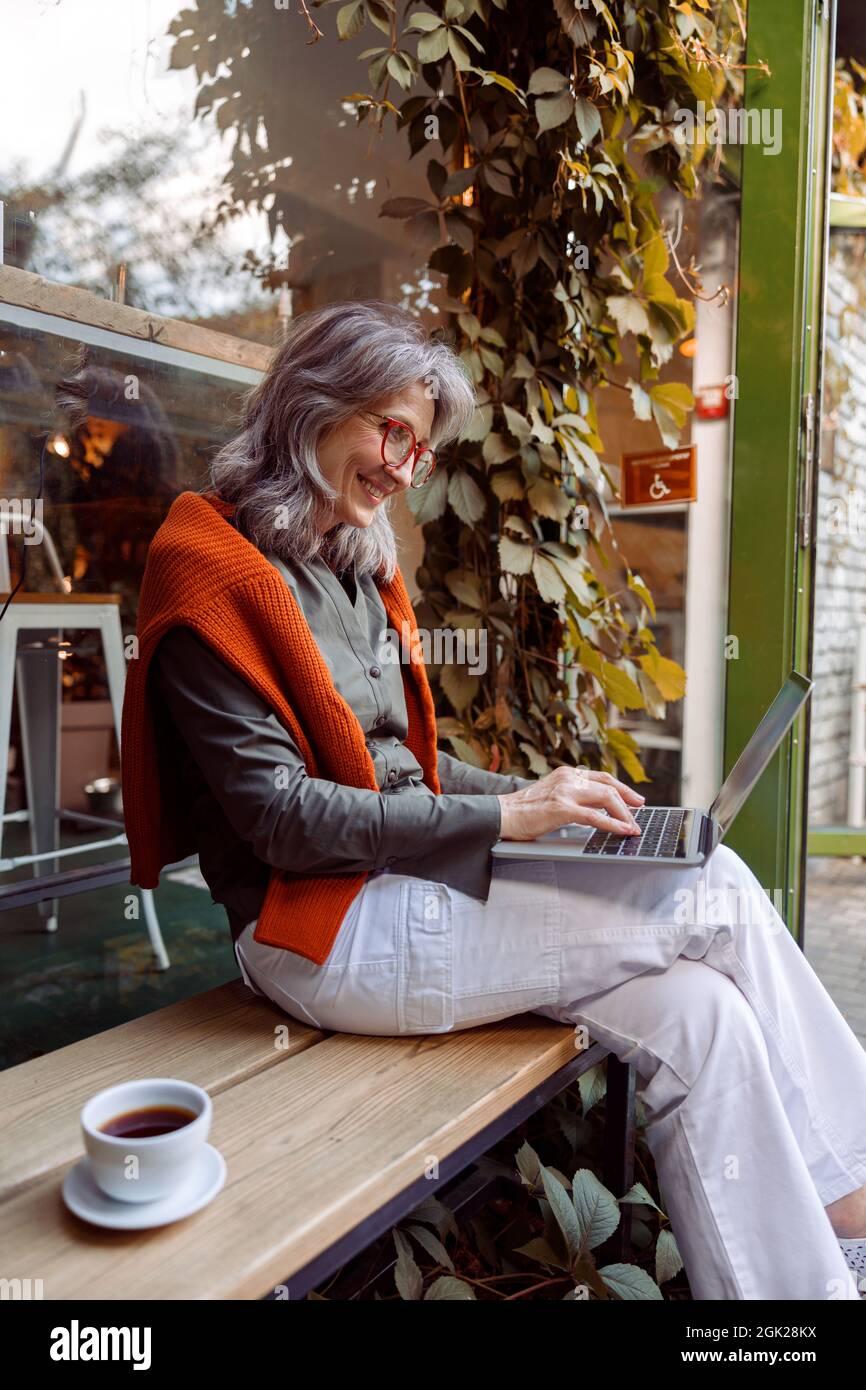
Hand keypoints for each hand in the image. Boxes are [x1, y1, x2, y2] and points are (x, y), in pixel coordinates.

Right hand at [496, 767, 644, 841]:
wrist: (502, 814)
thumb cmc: (524, 810)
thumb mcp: (552, 795)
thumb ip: (571, 796)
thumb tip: (595, 809)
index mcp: (566, 773)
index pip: (602, 778)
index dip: (622, 788)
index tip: (635, 799)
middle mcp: (568, 778)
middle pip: (609, 786)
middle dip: (629, 801)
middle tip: (640, 813)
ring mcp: (565, 792)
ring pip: (606, 798)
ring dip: (624, 814)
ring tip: (633, 827)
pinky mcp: (561, 808)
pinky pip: (595, 816)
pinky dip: (613, 824)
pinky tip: (623, 831)